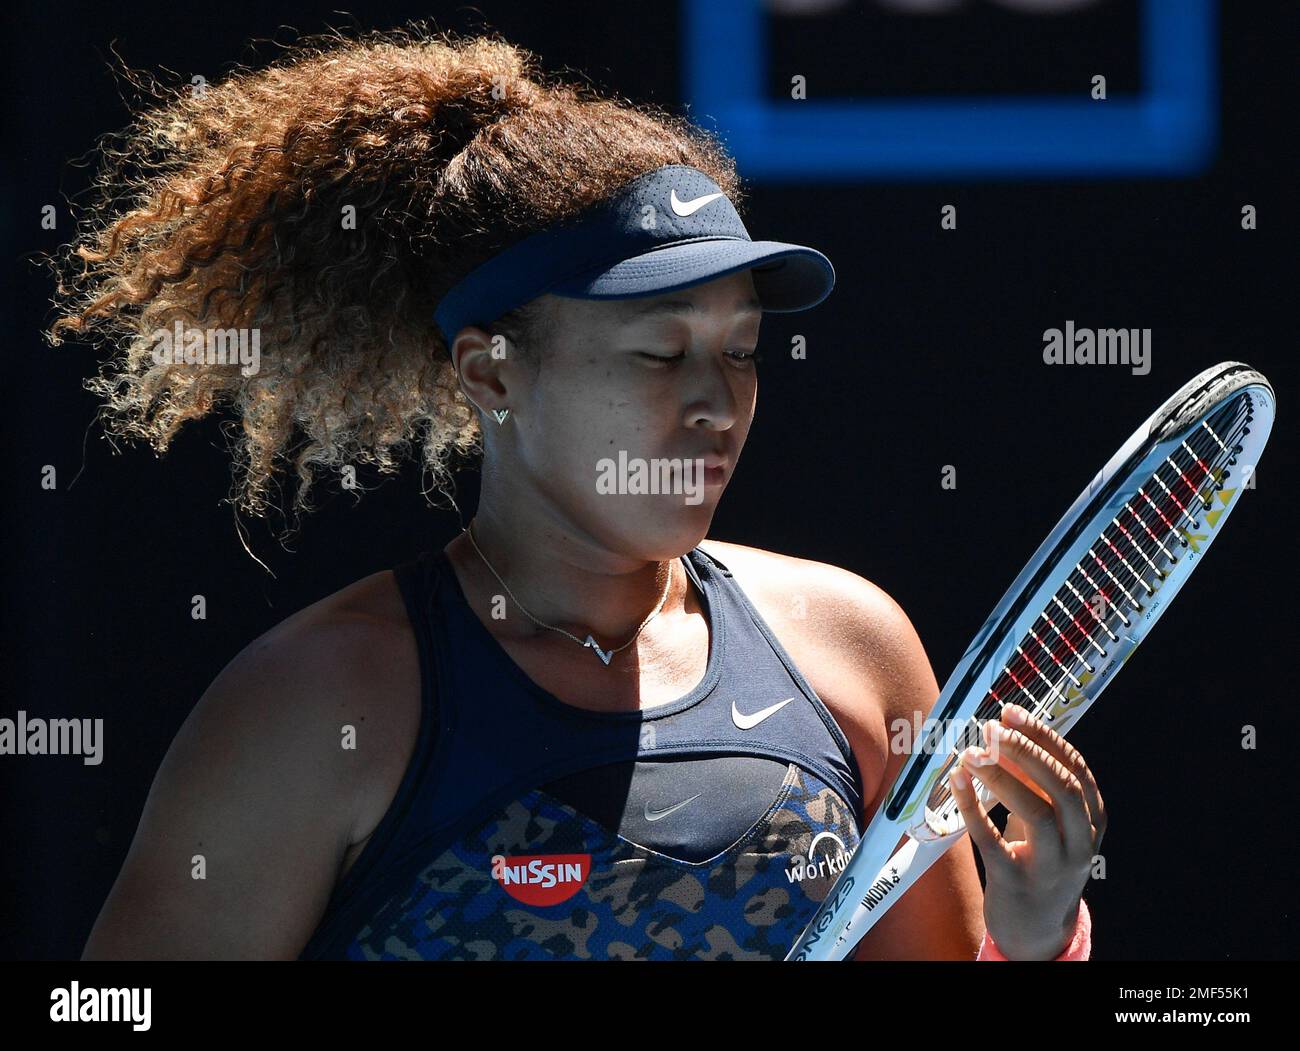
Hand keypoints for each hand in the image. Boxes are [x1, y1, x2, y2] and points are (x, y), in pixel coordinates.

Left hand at [948, 703, 1105, 958]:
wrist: (1036, 929)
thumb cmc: (1039, 860)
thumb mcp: (1047, 822)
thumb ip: (1033, 783)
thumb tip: (1002, 735)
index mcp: (1092, 821)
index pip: (1076, 770)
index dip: (1044, 738)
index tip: (1011, 713)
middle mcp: (1079, 844)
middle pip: (1064, 789)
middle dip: (1028, 752)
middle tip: (992, 729)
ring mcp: (1051, 867)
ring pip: (1037, 814)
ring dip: (1002, 778)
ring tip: (972, 753)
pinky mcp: (1016, 883)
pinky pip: (994, 842)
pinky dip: (974, 808)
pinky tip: (957, 782)